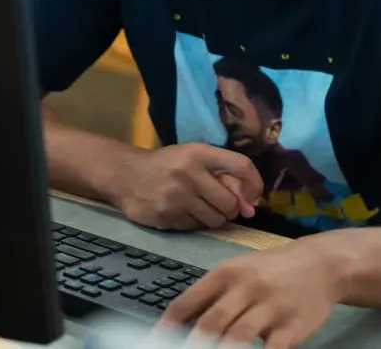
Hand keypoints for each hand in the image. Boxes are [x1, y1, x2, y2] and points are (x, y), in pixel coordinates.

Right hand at [112, 143, 262, 230]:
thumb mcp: (192, 157)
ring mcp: (177, 196)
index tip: (254, 196)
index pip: (240, 165)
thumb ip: (223, 175)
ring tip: (199, 207)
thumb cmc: (166, 165)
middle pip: (230, 202)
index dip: (254, 183)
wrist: (126, 175)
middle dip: (230, 208)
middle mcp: (189, 172)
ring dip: (214, 218)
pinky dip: (195, 223)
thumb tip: (251, 207)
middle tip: (219, 204)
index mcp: (199, 153)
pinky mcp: (167, 216)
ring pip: (216, 220)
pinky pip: (196, 227)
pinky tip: (182, 211)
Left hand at [160, 238, 342, 347]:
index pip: (190, 299)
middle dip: (193, 344)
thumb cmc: (271, 269)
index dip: (170, 323)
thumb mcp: (240, 270)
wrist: (320, 263)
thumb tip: (181, 320)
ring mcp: (270, 307)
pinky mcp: (293, 326)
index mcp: (226, 273)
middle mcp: (245, 287)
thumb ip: (214, 293)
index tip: (156, 340)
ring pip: (238, 337)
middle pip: (212, 321)